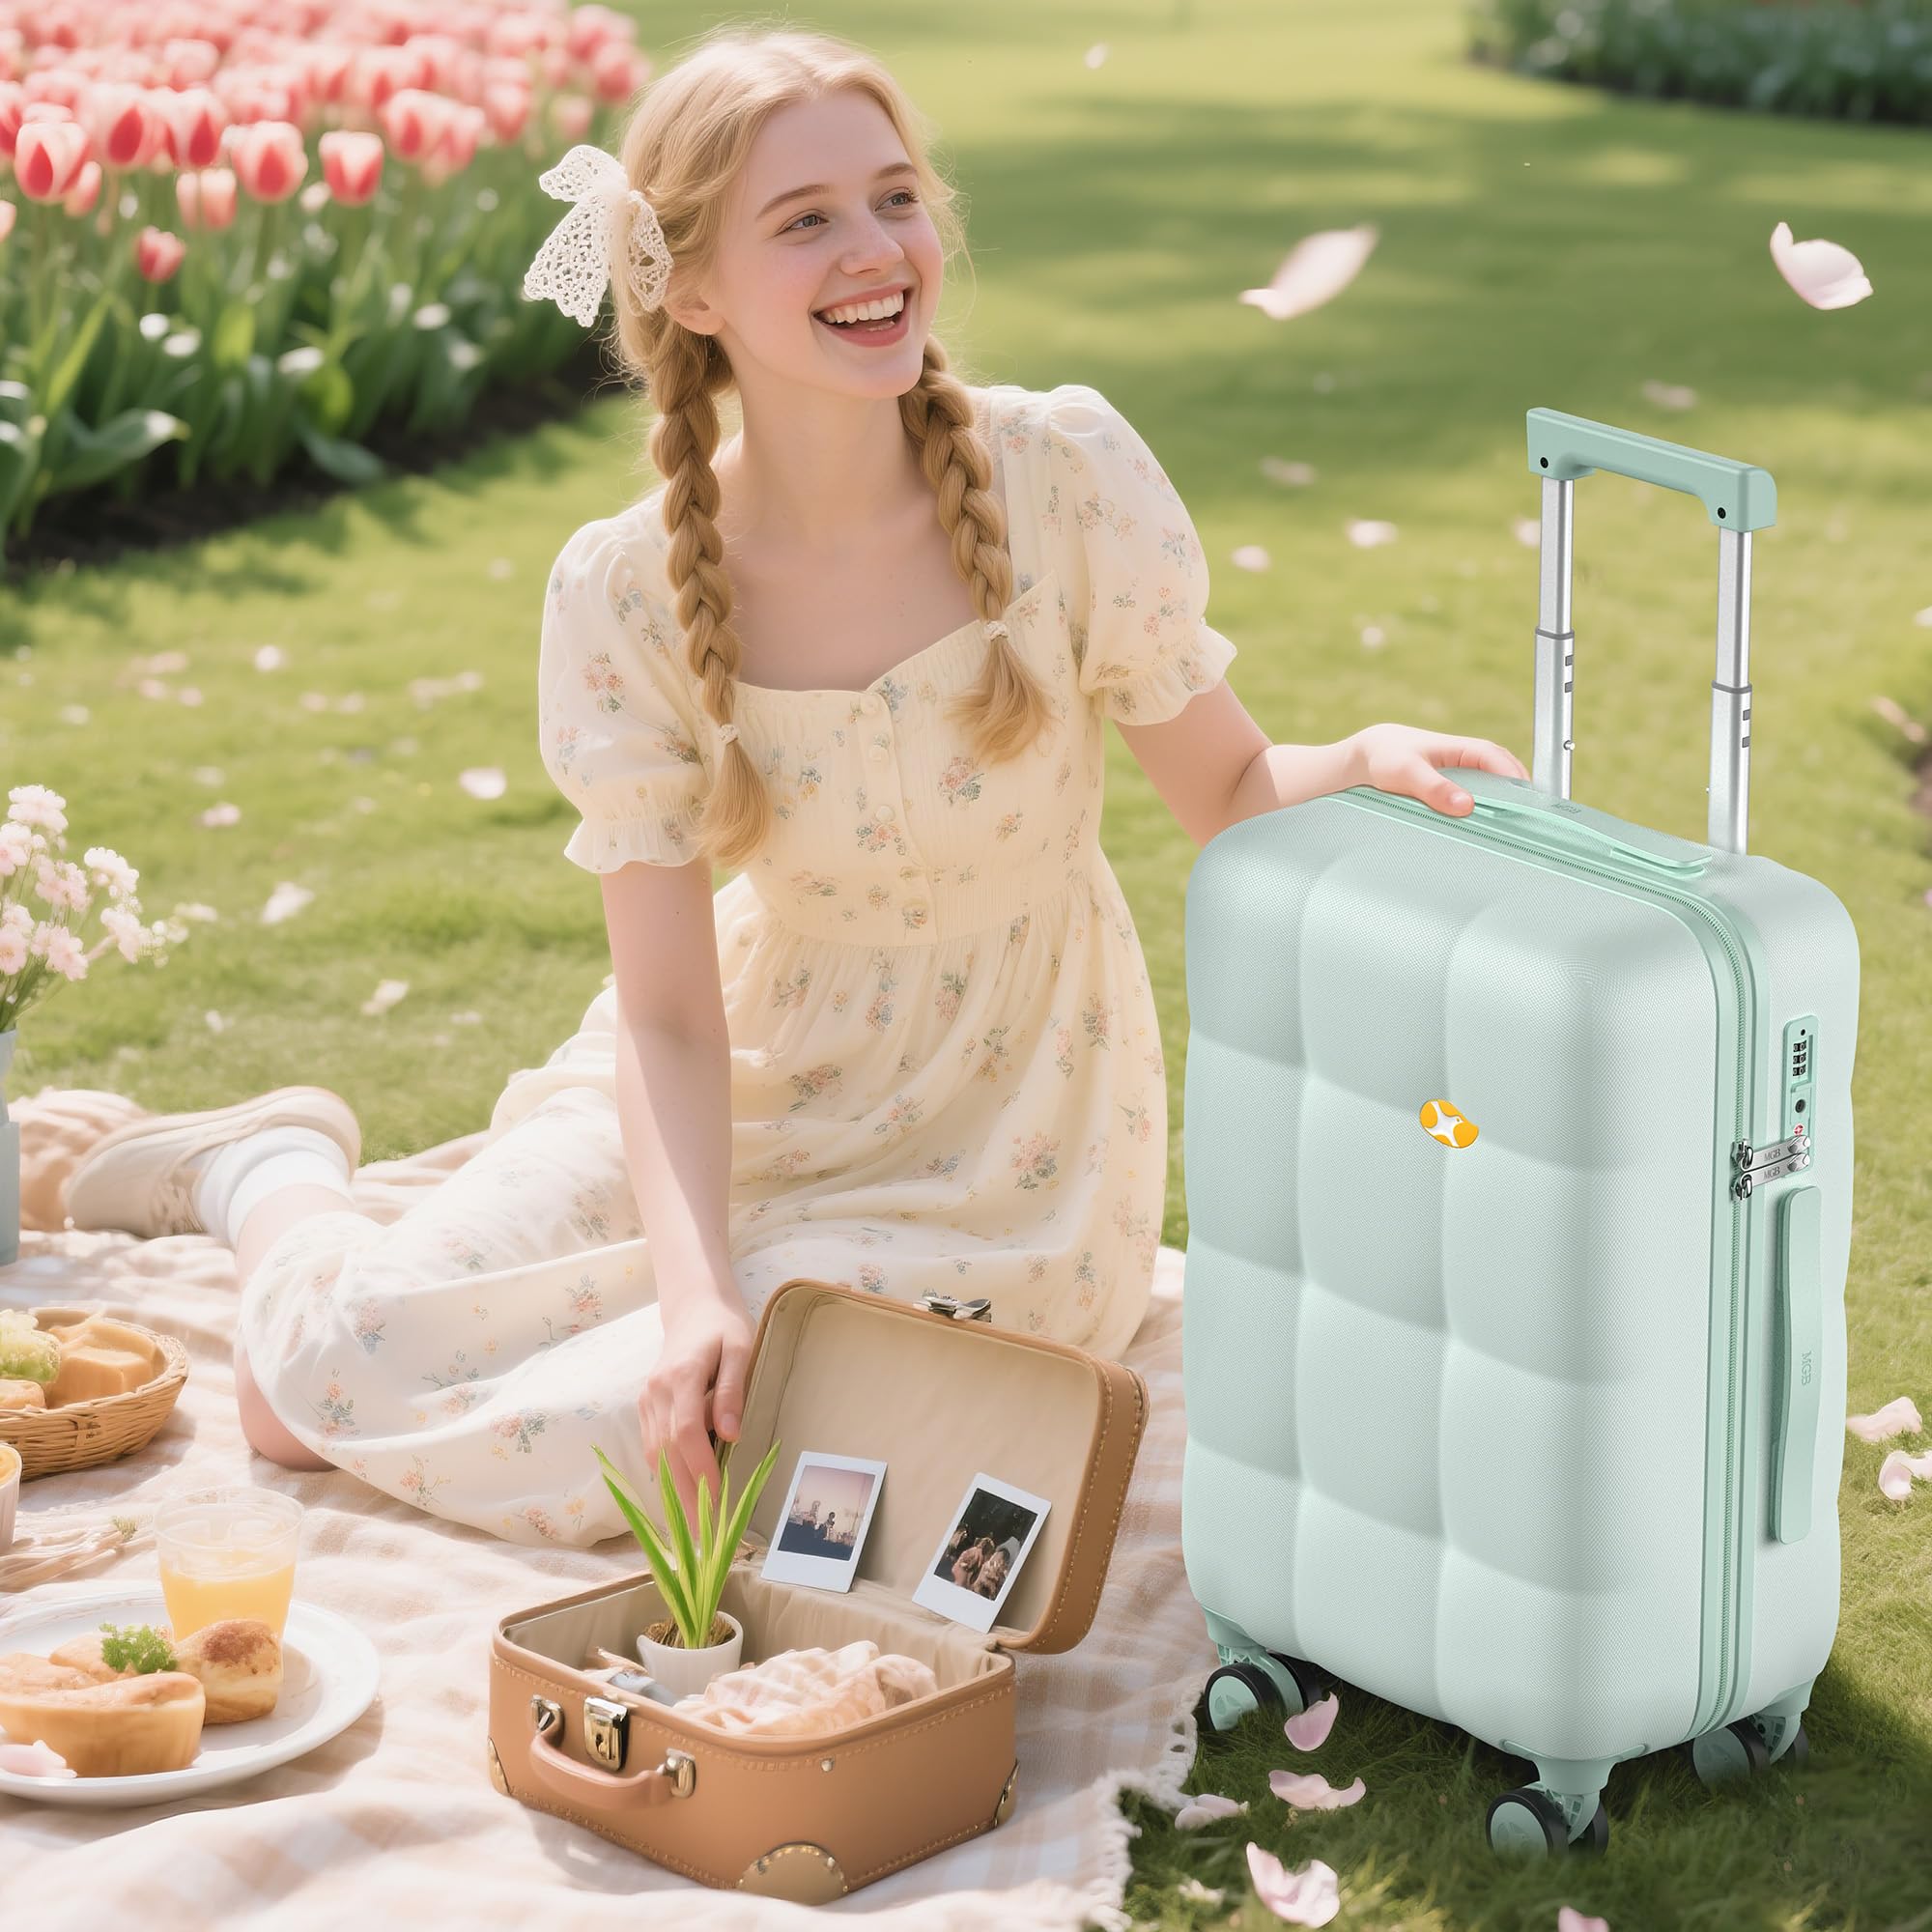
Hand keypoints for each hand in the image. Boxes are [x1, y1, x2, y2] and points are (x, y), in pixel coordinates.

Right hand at [640, 1275, 754, 1522]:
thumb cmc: (724, 1326)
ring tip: (692, 1524)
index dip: (700, 1469)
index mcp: (681, 1377)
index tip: (717, 1500)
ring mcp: (647, 1398)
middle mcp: (657, 1391)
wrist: (694, 1306)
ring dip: (672, 1489)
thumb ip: (732, 1390)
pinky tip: (678, 1494)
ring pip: (654, 1453)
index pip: (687, 1433)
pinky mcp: (645, 1404)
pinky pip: (650, 1445)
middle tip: (702, 1533)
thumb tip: (730, 1434)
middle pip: (666, 1452)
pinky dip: (663, 1472)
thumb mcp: (740, 1348)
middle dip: (684, 1494)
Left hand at [1346, 723, 1527, 815]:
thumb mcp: (1407, 772)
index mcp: (1463, 748)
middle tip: (1527, 825)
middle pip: (1506, 776)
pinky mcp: (1456, 791)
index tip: (1526, 805)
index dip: (1515, 780)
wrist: (1368, 757)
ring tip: (1514, 832)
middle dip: (1519, 797)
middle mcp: (1470, 760)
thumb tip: (1466, 805)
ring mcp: (1465, 776)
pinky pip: (1479, 800)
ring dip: (1504, 806)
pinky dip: (1486, 812)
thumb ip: (1434, 788)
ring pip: (1495, 790)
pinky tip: (1487, 831)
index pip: (1500, 760)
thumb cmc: (1386, 757)